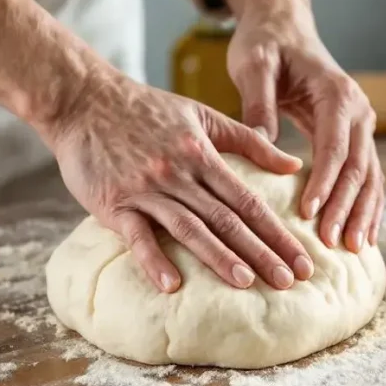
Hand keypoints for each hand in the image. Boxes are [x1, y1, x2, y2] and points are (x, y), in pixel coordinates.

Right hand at [45, 72, 314, 292]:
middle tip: (290, 281)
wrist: (83, 99)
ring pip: (189, 228)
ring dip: (219, 257)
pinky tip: (172, 286)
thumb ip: (250, 141)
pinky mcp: (112, 203)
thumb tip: (294, 163)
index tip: (302, 259)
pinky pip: (136, 236)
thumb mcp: (203, 116)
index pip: (249, 201)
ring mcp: (145, 190)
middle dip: (262, 252)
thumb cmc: (147, 109)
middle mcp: (178, 174)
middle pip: (227, 220)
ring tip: (247, 282)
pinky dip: (153, 260)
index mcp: (203, 155)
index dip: (278, 232)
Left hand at [227, 2, 384, 251]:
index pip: (334, 145)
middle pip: (359, 166)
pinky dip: (366, 205)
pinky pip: (368, 175)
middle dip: (347, 207)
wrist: (284, 25)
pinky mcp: (356, 136)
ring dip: (363, 212)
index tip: (308, 213)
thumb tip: (262, 146)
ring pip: (371, 175)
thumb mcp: (254, 65)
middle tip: (331, 243)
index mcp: (336, 93)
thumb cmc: (266, 44)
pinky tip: (361, 234)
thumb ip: (259, 103)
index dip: (324, 182)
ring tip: (353, 249)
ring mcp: (362, 124)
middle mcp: (359, 109)